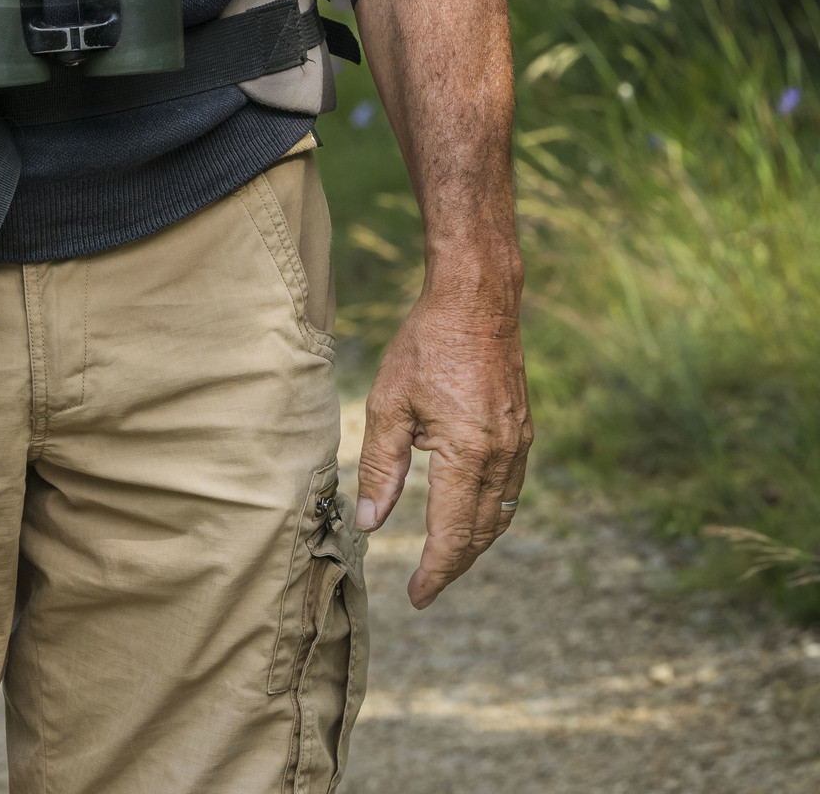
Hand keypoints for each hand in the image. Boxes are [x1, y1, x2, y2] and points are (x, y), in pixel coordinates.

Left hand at [354, 284, 531, 607]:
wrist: (477, 300)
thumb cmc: (427, 344)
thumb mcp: (389, 401)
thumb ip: (382, 466)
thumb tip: (371, 522)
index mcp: (467, 453)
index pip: (452, 534)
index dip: (434, 571)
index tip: (416, 596)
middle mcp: (502, 456)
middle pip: (481, 534)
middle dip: (453, 565)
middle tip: (425, 586)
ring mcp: (519, 444)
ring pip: (500, 515)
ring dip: (474, 543)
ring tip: (443, 559)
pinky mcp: (524, 431)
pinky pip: (510, 489)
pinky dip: (490, 513)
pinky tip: (468, 513)